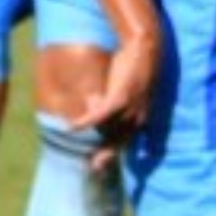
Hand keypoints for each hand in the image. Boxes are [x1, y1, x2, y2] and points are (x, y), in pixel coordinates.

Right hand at [67, 31, 157, 164]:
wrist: (143, 48)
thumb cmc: (135, 66)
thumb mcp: (130, 89)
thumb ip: (118, 102)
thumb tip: (98, 105)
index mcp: (142, 117)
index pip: (128, 142)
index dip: (115, 154)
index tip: (103, 165)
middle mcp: (138, 118)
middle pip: (119, 143)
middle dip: (106, 156)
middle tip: (93, 168)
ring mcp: (129, 110)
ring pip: (108, 131)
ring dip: (93, 139)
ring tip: (77, 142)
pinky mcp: (120, 99)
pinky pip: (99, 116)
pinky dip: (85, 121)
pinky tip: (72, 126)